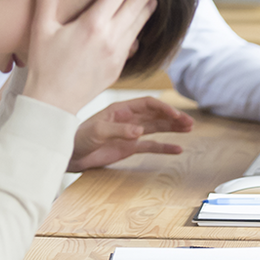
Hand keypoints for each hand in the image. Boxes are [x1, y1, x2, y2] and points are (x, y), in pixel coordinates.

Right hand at [22, 0, 156, 114]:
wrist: (53, 104)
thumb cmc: (44, 65)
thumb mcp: (41, 29)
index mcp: (92, 24)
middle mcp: (111, 37)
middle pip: (138, 3)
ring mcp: (118, 53)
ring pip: (141, 22)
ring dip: (147, 5)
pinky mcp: (119, 66)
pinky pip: (135, 40)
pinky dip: (140, 26)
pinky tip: (138, 20)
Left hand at [68, 96, 193, 171]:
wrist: (70, 155)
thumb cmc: (79, 138)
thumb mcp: (97, 132)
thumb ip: (118, 130)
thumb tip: (139, 131)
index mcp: (121, 109)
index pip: (147, 104)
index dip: (162, 107)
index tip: (175, 114)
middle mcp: (128, 119)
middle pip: (156, 115)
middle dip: (173, 117)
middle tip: (190, 122)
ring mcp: (130, 133)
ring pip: (157, 128)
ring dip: (172, 128)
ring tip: (189, 129)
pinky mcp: (129, 147)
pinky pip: (151, 145)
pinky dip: (164, 147)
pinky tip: (177, 149)